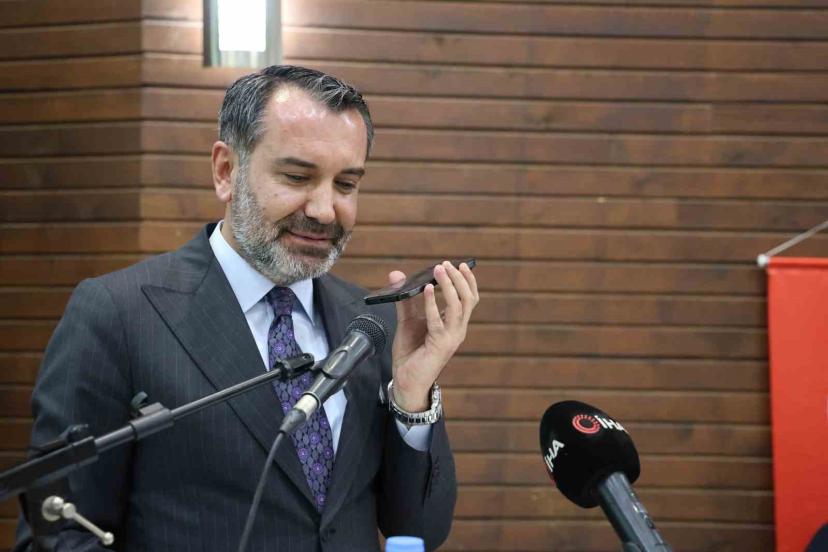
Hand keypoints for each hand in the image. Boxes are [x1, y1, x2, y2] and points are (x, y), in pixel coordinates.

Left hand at [389, 261, 478, 411]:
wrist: (406, 380)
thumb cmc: (411, 351)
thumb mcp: (407, 320)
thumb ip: (405, 298)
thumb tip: (396, 275)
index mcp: (454, 323)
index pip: (469, 299)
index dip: (468, 281)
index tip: (460, 264)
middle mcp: (457, 330)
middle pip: (468, 299)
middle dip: (459, 279)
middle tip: (446, 264)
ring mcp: (451, 338)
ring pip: (458, 306)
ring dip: (449, 286)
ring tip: (439, 270)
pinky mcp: (440, 345)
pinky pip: (437, 320)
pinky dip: (432, 303)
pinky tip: (426, 289)